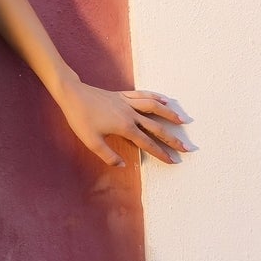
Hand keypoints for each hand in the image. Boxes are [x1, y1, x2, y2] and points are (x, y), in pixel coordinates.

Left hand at [56, 77, 193, 169]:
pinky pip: (143, 95)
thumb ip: (108, 156)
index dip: (161, 153)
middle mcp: (131, 114)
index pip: (147, 143)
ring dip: (170, 114)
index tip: (174, 160)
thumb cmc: (80, 119)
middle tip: (187, 147)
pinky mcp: (123, 94)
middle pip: (157, 127)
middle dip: (173, 139)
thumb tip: (123, 165)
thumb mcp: (91, 142)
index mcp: (125, 127)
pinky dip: (156, 97)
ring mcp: (128, 102)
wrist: (72, 95)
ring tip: (184, 120)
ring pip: (154, 108)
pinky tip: (165, 99)